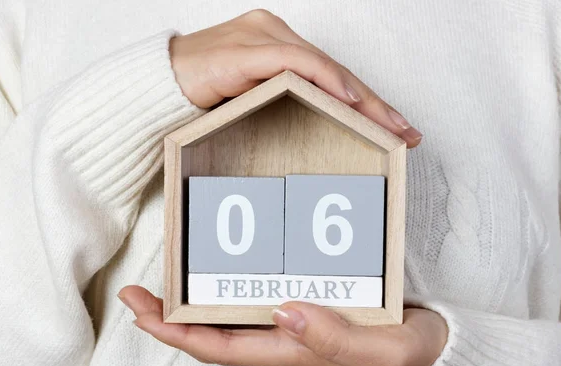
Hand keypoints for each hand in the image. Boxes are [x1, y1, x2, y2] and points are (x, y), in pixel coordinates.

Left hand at [118, 286, 447, 365]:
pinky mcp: (313, 295)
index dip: (174, 332)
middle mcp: (285, 333)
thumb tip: (284, 312)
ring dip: (201, 288)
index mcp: (292, 348)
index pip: (218, 346)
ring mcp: (296, 314)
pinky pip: (265, 284)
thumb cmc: (410, 351)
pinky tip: (237, 248)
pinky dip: (243, 270)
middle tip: (140, 283)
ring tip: (176, 262)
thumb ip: (336, 338)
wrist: (437, 340)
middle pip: (214, 327)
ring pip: (235, 305)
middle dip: (172, 311)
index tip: (140, 306)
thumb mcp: (381, 353)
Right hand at [170, 9, 422, 147]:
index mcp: (277, 46)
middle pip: (336, 72)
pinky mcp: (247, 49)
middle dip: (374, 105)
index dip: (365, 103)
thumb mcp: (252, 103)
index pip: (332, 76)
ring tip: (388, 125)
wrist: (155, 88)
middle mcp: (275, 34)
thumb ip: (283, 106)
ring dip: (359, 98)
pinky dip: (325, 82)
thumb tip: (317, 137)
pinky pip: (295, 63)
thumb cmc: (200, 98)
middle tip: (405, 132)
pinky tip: (349, 101)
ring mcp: (262, 37)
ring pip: (324, 66)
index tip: (394, 129)